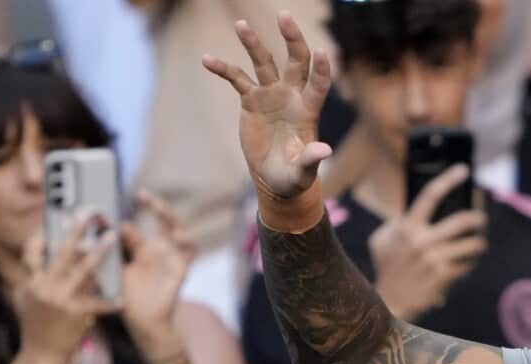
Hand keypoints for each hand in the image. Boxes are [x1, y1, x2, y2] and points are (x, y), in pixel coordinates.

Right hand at [11, 213, 123, 363]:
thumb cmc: (36, 323)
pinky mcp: (77, 315)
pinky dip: (111, 301)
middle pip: (62, 254)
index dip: (47, 234)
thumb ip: (36, 275)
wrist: (41, 354)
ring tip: (112, 237)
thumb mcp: (28, 296)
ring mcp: (61, 301)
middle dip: (77, 232)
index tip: (60, 217)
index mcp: (32, 281)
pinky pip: (98, 304)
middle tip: (89, 214)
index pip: (34, 251)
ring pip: (84, 271)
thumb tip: (44, 250)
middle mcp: (45, 287)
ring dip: (99, 253)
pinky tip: (123, 299)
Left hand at [120, 191, 195, 356]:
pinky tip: (177, 235)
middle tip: (143, 196)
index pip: (140, 223)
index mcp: (144, 248)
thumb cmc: (130, 296)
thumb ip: (114, 249)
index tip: (120, 198)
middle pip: (165, 221)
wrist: (143, 321)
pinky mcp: (181, 269)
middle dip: (157, 206)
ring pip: (182, 231)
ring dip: (172, 219)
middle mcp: (161, 250)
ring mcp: (172, 258)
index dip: (132, 209)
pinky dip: (187, 241)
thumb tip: (104, 229)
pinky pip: (190, 252)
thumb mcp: (118, 269)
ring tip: (160, 210)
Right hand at [202, 12, 332, 201]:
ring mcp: (271, 96)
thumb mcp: (302, 173)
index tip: (321, 51)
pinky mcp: (252, 101)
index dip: (321, 68)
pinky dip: (223, 69)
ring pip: (264, 62)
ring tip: (241, 24)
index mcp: (308, 111)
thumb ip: (311, 159)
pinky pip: (237, 79)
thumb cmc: (293, 178)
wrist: (274, 180)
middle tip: (284, 16)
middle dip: (292, 38)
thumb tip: (324, 150)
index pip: (319, 84)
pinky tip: (207, 59)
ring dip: (253, 43)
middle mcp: (292, 96)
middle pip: (296, 61)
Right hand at [370, 165, 487, 321]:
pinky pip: (468, 264)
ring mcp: (435, 259)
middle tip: (480, 218)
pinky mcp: (444, 276)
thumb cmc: (387, 266)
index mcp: (407, 227)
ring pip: (472, 244)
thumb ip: (397, 222)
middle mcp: (422, 241)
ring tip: (478, 242)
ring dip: (479, 242)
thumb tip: (415, 208)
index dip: (449, 179)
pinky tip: (468, 261)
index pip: (431, 196)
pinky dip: (471, 261)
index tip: (463, 170)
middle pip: (463, 220)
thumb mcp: (382, 240)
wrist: (389, 301)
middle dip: (478, 217)